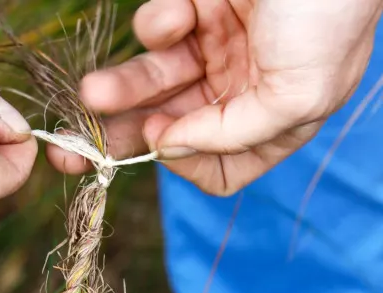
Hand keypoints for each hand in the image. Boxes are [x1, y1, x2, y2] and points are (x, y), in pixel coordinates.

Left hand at [47, 0, 382, 194]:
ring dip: (119, 91)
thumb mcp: (299, 95)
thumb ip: (232, 135)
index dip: (184, 164)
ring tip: (90, 92)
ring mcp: (219, 48)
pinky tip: (174, 15)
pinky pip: (160, 28)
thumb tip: (168, 148)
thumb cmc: (330, 13)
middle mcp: (241, 90)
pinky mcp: (200, 6)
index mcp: (272, 121)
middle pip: (169, 129)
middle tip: (71, 154)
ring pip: (153, 83)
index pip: (218, 168)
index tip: (163, 145)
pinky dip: (158, 23)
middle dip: (121, 139)